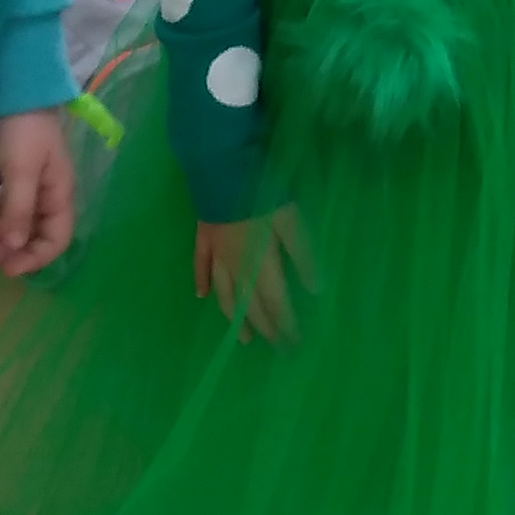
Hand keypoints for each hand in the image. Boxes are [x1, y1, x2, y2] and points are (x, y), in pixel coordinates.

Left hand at [0, 109, 76, 277]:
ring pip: (19, 221)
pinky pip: (11, 204)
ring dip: (0, 236)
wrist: (18, 90)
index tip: (7, 269)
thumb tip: (13, 247)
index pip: (56, 239)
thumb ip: (18, 210)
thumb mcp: (21, 172)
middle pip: (34, 234)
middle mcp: (50, 194)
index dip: (34, 258)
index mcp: (59, 195)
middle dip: (9, 250)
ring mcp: (35, 183)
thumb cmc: (25, 131)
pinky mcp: (19, 173)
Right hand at [193, 204, 311, 346]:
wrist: (224, 169)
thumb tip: (314, 288)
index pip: (275, 302)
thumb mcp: (292, 222)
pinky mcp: (204, 238)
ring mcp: (217, 253)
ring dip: (234, 316)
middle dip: (263, 326)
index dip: (285, 323)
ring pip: (224, 293)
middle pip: (250, 303)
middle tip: (274, 345)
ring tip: (241, 336)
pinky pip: (200, 267)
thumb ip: (303, 255)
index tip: (293, 342)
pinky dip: (201, 283)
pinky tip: (201, 296)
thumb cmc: (262, 195)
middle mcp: (237, 266)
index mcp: (261, 263)